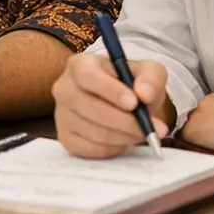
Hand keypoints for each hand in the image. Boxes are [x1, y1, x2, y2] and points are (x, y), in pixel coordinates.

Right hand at [53, 53, 169, 158]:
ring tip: (141, 132)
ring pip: (95, 132)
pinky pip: (92, 149)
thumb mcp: (148, 72)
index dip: (109, 90)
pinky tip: (123, 139)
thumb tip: (145, 94)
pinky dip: (114, 148)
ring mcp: (62, 114)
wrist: (124, 105)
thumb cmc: (132, 85)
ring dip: (124, 136)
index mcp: (80, 64)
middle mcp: (64, 88)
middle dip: (125, 121)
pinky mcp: (66, 138)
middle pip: (91, 108)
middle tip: (150, 128)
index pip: (87, 76)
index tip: (134, 103)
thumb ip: (151, 78)